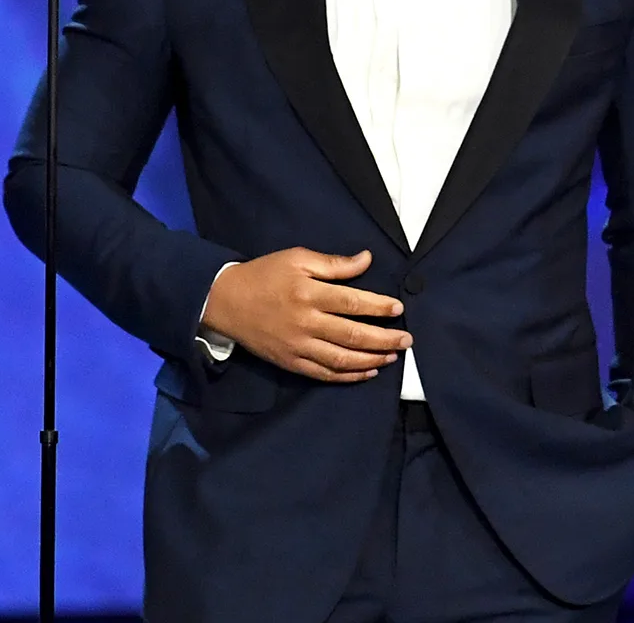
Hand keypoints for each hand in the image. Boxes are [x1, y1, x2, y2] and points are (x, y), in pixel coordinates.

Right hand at [200, 248, 409, 383]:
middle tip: (407, 339)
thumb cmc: (264, 275)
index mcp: (308, 293)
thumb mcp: (296, 258)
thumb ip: (333, 263)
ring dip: (373, 359)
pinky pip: (325, 374)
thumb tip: (367, 259)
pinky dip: (349, 376)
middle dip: (385, 338)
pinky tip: (368, 371)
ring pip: (343, 359)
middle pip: (354, 335)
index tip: (399, 308)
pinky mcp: (291, 362)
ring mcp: (298, 346)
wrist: (225, 301)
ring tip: (393, 356)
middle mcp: (306, 322)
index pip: (353, 302)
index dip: (379, 307)